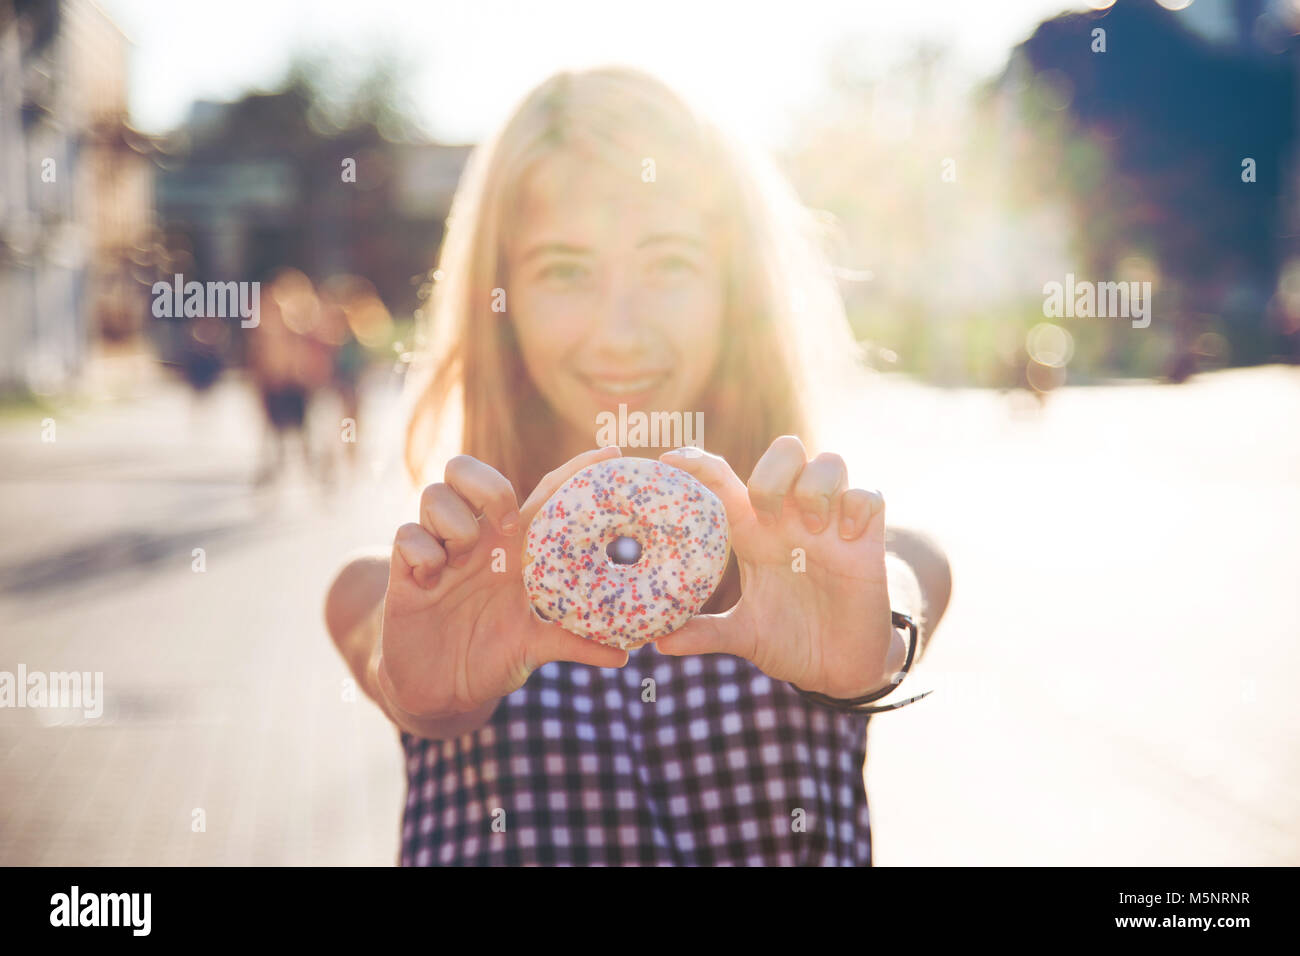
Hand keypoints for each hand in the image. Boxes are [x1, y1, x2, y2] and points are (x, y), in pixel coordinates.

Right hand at [376, 445, 628, 720]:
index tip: (609, 453)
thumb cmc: (491, 657)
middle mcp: (477, 540)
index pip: (544, 493)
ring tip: (462, 557)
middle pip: (469, 471)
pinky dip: (423, 551)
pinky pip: (407, 534)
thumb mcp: (534, 648)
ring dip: (453, 520)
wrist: (439, 692)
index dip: (574, 470)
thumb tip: (625, 656)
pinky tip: (431, 579)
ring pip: (435, 494)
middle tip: (504, 522)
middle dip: (487, 484)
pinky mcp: (406, 570)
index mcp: (513, 549)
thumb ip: (573, 643)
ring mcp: (439, 551)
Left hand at [657, 437, 898, 698]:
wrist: (840, 667)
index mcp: (756, 532)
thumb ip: (705, 633)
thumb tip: (659, 642)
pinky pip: (869, 497)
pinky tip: (847, 539)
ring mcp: (832, 524)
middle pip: (785, 451)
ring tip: (813, 529)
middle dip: (773, 473)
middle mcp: (794, 518)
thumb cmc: (790, 640)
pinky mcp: (868, 540)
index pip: (726, 479)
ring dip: (816, 487)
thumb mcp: (744, 635)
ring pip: (829, 462)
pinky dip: (856, 508)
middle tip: (769, 516)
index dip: (699, 463)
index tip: (670, 461)